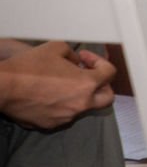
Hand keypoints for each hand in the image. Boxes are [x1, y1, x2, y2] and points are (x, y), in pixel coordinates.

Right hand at [0, 41, 116, 128]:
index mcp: (86, 85)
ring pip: (82, 106)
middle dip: (102, 85)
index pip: (110, 73)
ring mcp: (65, 117)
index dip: (99, 61)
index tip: (83, 58)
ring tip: (64, 82)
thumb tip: (77, 63)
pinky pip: (63, 114)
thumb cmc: (29, 66)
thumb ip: (74, 55)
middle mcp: (80, 105)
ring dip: (79, 94)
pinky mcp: (49, 125)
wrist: (3, 87)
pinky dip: (62, 104)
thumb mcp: (57, 47)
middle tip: (89, 75)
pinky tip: (50, 93)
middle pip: (106, 98)